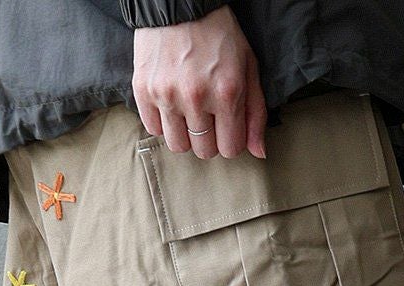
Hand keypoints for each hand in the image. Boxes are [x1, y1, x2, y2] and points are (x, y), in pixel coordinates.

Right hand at [131, 6, 267, 159]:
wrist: (180, 4)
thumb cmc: (219, 35)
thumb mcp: (248, 67)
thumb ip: (256, 112)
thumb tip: (259, 152)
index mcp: (227, 92)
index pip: (230, 148)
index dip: (231, 141)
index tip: (227, 128)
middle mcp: (196, 98)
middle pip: (204, 151)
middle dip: (209, 139)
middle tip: (208, 117)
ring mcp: (167, 96)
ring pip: (178, 146)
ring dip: (186, 135)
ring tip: (188, 113)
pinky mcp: (144, 92)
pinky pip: (154, 130)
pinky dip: (164, 123)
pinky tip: (171, 104)